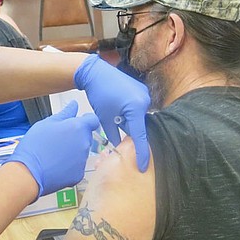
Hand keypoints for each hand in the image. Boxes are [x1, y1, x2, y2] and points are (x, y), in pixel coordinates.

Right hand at [8, 100, 99, 197]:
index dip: (86, 120)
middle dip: (75, 136)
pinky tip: (55, 165)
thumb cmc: (34, 146)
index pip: (93, 120)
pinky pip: (77, 166)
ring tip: (54, 153)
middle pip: (86, 136)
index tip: (76, 123)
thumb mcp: (46, 124)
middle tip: (58, 139)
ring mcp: (83, 160)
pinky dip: (69, 165)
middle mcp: (84, 143)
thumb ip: (64, 113)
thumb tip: (74, 104)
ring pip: (81, 152)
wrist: (28, 172)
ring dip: (72, 151)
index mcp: (78, 127)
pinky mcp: (79, 174)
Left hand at [73, 54, 150, 171]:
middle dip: (128, 130)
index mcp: (136, 108)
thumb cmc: (99, 94)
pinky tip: (117, 108)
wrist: (95, 72)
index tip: (142, 166)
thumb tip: (118, 146)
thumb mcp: (104, 118)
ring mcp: (144, 94)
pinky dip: (129, 113)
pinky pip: (137, 108)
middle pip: (139, 125)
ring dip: (127, 121)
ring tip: (113, 113)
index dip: (141, 153)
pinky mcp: (141, 90)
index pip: (140, 136)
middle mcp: (145, 100)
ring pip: (137, 117)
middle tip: (114, 125)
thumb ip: (113, 134)